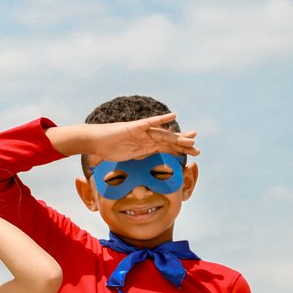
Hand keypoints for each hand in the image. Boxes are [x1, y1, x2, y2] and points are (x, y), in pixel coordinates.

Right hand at [82, 113, 198, 164]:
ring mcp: (141, 132)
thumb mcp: (126, 160)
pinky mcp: (134, 127)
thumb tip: (140, 176)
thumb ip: (135, 163)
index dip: (179, 150)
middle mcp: (146, 138)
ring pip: (163, 134)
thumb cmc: (107, 149)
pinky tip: (173, 115)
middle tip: (197, 150)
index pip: (165, 148)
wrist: (94, 141)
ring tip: (191, 138)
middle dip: (183, 145)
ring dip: (177, 137)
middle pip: (168, 141)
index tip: (191, 155)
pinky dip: (161, 119)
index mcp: (146, 146)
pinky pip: (150, 122)